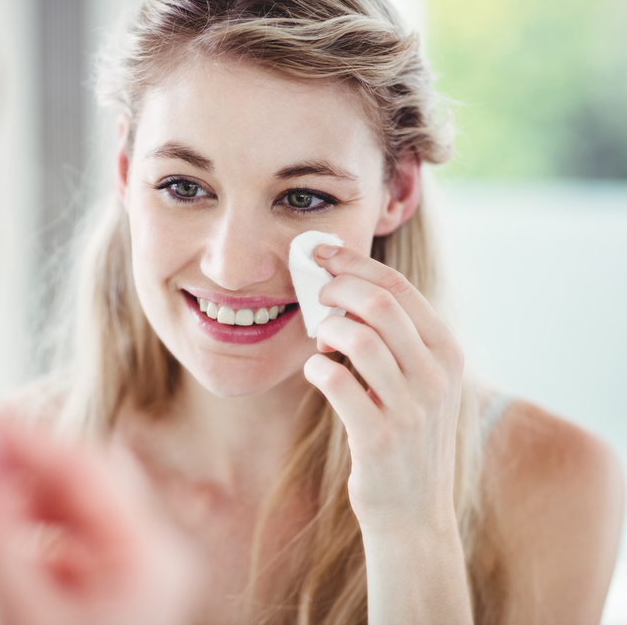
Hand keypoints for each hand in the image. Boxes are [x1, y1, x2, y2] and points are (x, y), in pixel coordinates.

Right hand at [0, 416, 198, 624]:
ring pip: (60, 515)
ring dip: (10, 517)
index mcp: (147, 558)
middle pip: (74, 486)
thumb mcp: (23, 613)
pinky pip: (54, 548)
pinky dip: (16, 550)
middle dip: (13, 479)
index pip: (86, 469)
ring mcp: (124, 575)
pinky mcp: (99, 592)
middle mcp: (144, 557)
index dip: (28, 439)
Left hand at [302, 244, 463, 533]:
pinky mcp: (380, 438)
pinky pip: (336, 382)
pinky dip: (316, 368)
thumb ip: (395, 336)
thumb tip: (343, 288)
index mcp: (448, 352)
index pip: (400, 286)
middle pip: (379, 303)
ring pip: (358, 338)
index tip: (321, 252)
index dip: (355, 262)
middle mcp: (436, 376)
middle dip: (337, 289)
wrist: (413, 512)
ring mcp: (411, 408)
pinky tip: (317, 372)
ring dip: (326, 330)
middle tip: (316, 296)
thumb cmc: (405, 434)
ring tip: (322, 342)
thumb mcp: (418, 380)